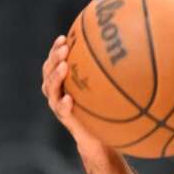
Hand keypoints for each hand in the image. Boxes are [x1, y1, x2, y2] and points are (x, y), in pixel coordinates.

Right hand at [41, 35, 108, 156]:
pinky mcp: (65, 118)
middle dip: (55, 58)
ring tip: (63, 67)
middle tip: (64, 48)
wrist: (98, 135)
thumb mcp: (103, 86)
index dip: (55, 49)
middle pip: (48, 71)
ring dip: (56, 77)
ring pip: (51, 89)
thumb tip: (125, 48)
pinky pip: (61, 111)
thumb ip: (106, 70)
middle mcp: (57, 90)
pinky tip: (68, 99)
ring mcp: (58, 104)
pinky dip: (63, 105)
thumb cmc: (101, 106)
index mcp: (63, 80)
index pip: (54, 60)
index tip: (64, 37)